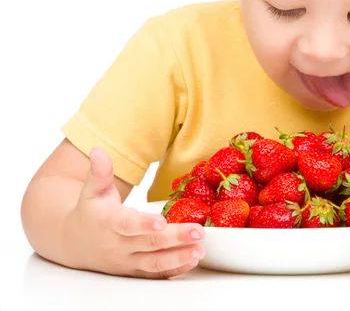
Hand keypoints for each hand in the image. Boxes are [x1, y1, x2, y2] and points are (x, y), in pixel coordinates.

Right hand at [66, 147, 205, 278]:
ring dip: (179, 257)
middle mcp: (118, 245)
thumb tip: (98, 150)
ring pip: (154, 262)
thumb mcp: (92, 190)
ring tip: (200, 249)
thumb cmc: (90, 212)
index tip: (161, 221)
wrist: (75, 244)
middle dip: (175, 238)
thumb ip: (99, 172)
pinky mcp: (135, 270)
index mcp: (108, 223)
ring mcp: (127, 260)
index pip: (127, 224)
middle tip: (199, 231)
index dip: (143, 224)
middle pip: (149, 243)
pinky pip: (155, 272)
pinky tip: (193, 261)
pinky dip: (175, 268)